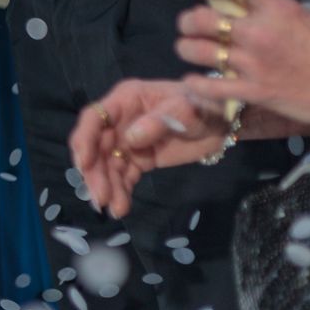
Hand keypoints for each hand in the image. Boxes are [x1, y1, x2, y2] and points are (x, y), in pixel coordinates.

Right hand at [70, 78, 230, 217]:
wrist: (225, 121)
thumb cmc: (205, 105)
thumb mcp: (185, 109)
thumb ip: (158, 122)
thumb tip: (130, 140)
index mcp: (125, 100)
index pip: (94, 118)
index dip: (85, 140)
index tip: (84, 164)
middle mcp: (120, 121)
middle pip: (96, 147)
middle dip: (95, 173)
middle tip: (101, 198)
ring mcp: (128, 141)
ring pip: (108, 165)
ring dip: (107, 186)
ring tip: (114, 208)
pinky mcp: (140, 159)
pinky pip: (124, 176)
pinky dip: (121, 191)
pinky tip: (122, 207)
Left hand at [176, 0, 309, 123]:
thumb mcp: (301, 17)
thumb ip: (271, 8)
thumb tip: (241, 0)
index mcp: (275, 8)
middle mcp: (258, 32)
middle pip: (202, 19)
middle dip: (187, 21)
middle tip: (188, 25)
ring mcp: (253, 63)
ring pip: (198, 50)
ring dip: (186, 48)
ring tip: (188, 48)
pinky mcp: (253, 91)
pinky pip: (210, 87)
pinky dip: (195, 84)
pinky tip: (191, 80)